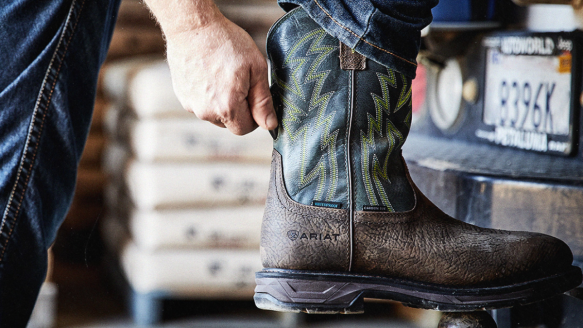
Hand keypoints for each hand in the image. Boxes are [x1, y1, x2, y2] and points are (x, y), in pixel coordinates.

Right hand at [165, 15, 276, 134]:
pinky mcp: (182, 98)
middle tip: (239, 82)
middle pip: (229, 123)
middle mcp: (207, 112)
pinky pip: (201, 105)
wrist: (193, 27)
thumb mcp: (256, 68)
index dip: (253, 116)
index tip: (253, 97)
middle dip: (238, 109)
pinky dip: (207, 95)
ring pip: (214, 115)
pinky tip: (209, 75)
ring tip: (222, 76)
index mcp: (228, 107)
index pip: (244, 129)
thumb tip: (270, 124)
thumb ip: (263, 101)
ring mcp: (192, 106)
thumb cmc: (226, 42)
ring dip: (222, 103)